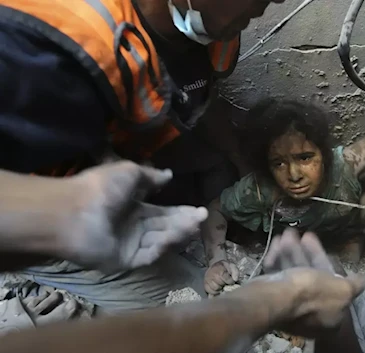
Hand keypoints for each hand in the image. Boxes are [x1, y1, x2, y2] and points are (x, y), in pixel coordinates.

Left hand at [60, 161, 207, 271]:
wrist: (74, 212)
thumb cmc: (101, 188)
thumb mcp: (129, 172)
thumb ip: (151, 176)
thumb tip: (169, 175)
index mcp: (132, 207)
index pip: (161, 212)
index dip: (180, 211)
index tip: (198, 209)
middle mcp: (132, 227)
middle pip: (164, 226)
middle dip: (184, 221)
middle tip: (203, 216)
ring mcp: (129, 245)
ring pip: (160, 240)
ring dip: (178, 231)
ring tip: (195, 223)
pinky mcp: (125, 261)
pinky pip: (149, 254)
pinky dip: (163, 245)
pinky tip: (176, 234)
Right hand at [204, 260, 239, 294]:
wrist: (215, 265)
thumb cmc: (224, 267)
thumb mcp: (231, 266)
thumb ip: (235, 271)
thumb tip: (235, 279)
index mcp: (220, 270)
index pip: (226, 279)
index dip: (230, 281)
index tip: (231, 281)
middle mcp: (212, 275)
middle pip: (220, 285)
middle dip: (225, 285)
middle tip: (226, 283)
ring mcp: (207, 280)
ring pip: (215, 289)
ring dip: (220, 289)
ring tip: (222, 286)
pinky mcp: (205, 284)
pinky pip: (209, 291)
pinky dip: (214, 292)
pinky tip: (217, 289)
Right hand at [258, 228, 364, 335]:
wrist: (274, 299)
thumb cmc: (312, 293)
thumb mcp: (343, 290)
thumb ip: (354, 285)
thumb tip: (361, 280)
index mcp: (330, 317)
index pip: (334, 288)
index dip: (329, 266)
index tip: (327, 251)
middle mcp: (310, 315)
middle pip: (313, 278)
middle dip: (308, 254)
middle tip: (305, 235)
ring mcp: (289, 307)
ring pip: (294, 273)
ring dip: (292, 251)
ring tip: (288, 232)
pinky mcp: (272, 298)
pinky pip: (278, 275)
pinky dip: (278, 258)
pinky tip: (277, 241)